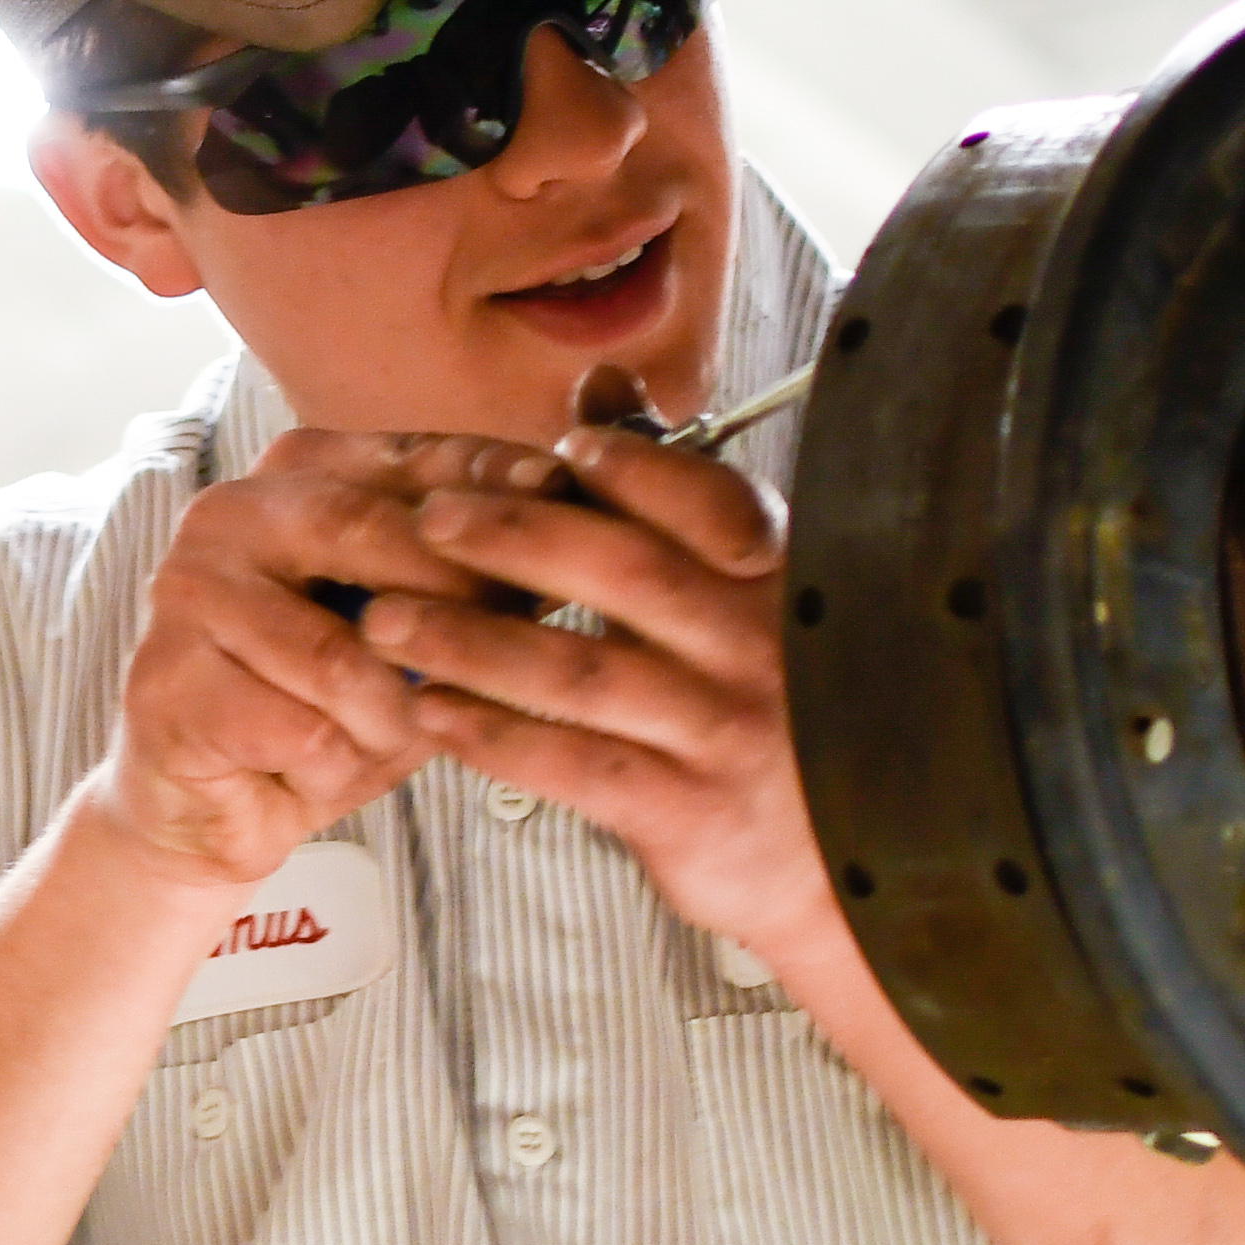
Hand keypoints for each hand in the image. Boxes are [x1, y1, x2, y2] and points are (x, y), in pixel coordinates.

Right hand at [92, 429, 567, 887]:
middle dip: (456, 595)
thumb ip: (476, 574)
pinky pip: (298, 729)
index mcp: (295, 476)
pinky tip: (313, 774)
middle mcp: (230, 512)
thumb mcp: (418, 632)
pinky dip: (332, 766)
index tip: (568, 502)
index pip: (413, 455)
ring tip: (386, 738)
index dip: (496, 480)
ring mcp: (188, 592)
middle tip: (517, 650)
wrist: (209, 806)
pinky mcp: (167, 679)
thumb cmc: (326, 710)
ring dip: (387, 713)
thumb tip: (590, 521)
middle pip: (368, 532)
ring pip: (338, 652)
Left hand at [353, 419, 841, 969]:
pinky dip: (494, 735)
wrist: (855, 860)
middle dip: (515, 539)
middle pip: (626, 573)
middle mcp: (761, 648)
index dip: (633, 469)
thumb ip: (667, 492)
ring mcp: (725, 732)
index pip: (708, 503)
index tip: (560, 448)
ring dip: (473, 641)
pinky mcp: (689, 813)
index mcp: (779, 581)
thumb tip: (599, 384)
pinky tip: (432, 711)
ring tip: (389, 620)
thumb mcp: (745, 593)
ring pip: (582, 671)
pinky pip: (575, 764)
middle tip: (428, 521)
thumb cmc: (780, 707)